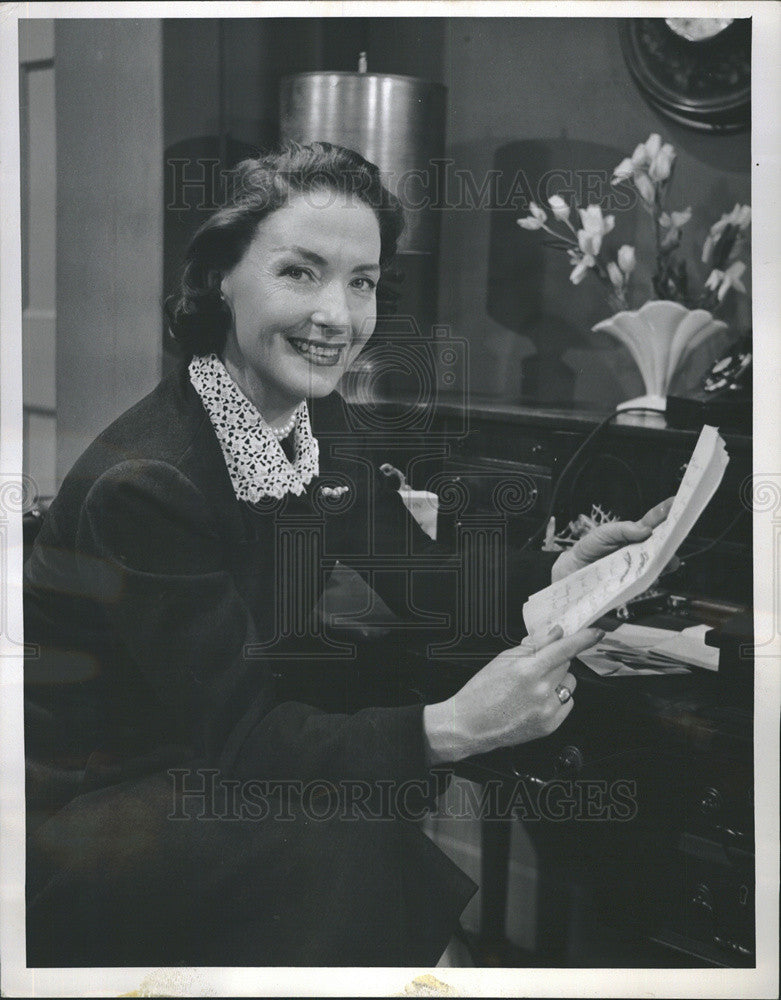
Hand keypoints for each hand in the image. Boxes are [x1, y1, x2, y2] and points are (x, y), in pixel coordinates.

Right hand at [423, 625, 602, 764]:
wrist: (469, 725)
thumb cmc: (481, 693)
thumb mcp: (501, 660)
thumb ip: (531, 646)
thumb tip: (554, 634)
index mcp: (527, 670)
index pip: (564, 649)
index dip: (583, 639)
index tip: (595, 632)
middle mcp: (540, 691)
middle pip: (566, 664)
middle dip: (555, 660)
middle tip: (536, 666)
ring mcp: (547, 710)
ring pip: (569, 683)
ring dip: (558, 679)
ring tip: (535, 686)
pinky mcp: (550, 725)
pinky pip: (566, 703)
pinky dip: (556, 698)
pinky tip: (537, 700)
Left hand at [551, 497, 675, 583]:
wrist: (574, 571)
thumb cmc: (590, 549)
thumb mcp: (603, 533)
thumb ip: (623, 529)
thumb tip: (646, 529)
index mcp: (635, 534)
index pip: (654, 521)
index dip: (666, 512)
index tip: (675, 503)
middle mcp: (641, 550)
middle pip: (663, 543)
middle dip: (672, 538)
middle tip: (676, 533)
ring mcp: (639, 567)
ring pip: (660, 564)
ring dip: (666, 560)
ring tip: (668, 557)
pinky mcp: (634, 584)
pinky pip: (647, 582)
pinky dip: (652, 578)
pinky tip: (653, 574)